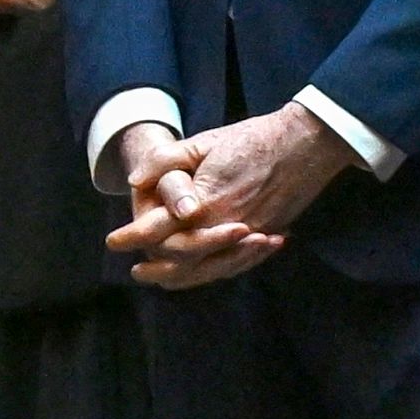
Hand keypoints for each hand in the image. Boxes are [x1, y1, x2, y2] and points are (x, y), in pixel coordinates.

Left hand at [107, 106, 353, 290]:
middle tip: (137, 272)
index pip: (158, 230)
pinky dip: (216, 272)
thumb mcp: (203, 141)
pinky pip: (237, 265)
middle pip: (182, 260)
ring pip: (209, 269)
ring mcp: (249, 234)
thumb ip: (166, 161)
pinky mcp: (266, 235)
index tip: (114, 242)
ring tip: (162, 280)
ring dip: (183, 278)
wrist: (305, 142)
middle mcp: (226, 225)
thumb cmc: (252, 139)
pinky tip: (203, 272)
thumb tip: (135, 182)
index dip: (132, 237)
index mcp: (205, 201)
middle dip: (156, 268)